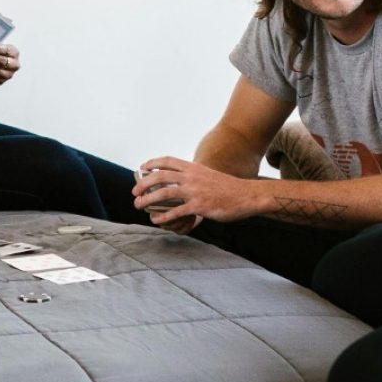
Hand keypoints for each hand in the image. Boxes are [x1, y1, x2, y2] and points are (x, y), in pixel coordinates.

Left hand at [133, 156, 254, 224]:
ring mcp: (195, 192)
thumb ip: (193, 177)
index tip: (142, 168)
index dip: (152, 163)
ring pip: (164, 194)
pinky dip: (164, 217)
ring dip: (148, 200)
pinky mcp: (200, 207)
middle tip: (135, 192)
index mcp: (193, 167)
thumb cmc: (227, 187)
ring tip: (139, 206)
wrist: (247, 195)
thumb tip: (180, 181)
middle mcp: (192, 177)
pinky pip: (177, 212)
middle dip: (143, 184)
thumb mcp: (208, 175)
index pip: (167, 160)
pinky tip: (156, 221)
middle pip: (160, 177)